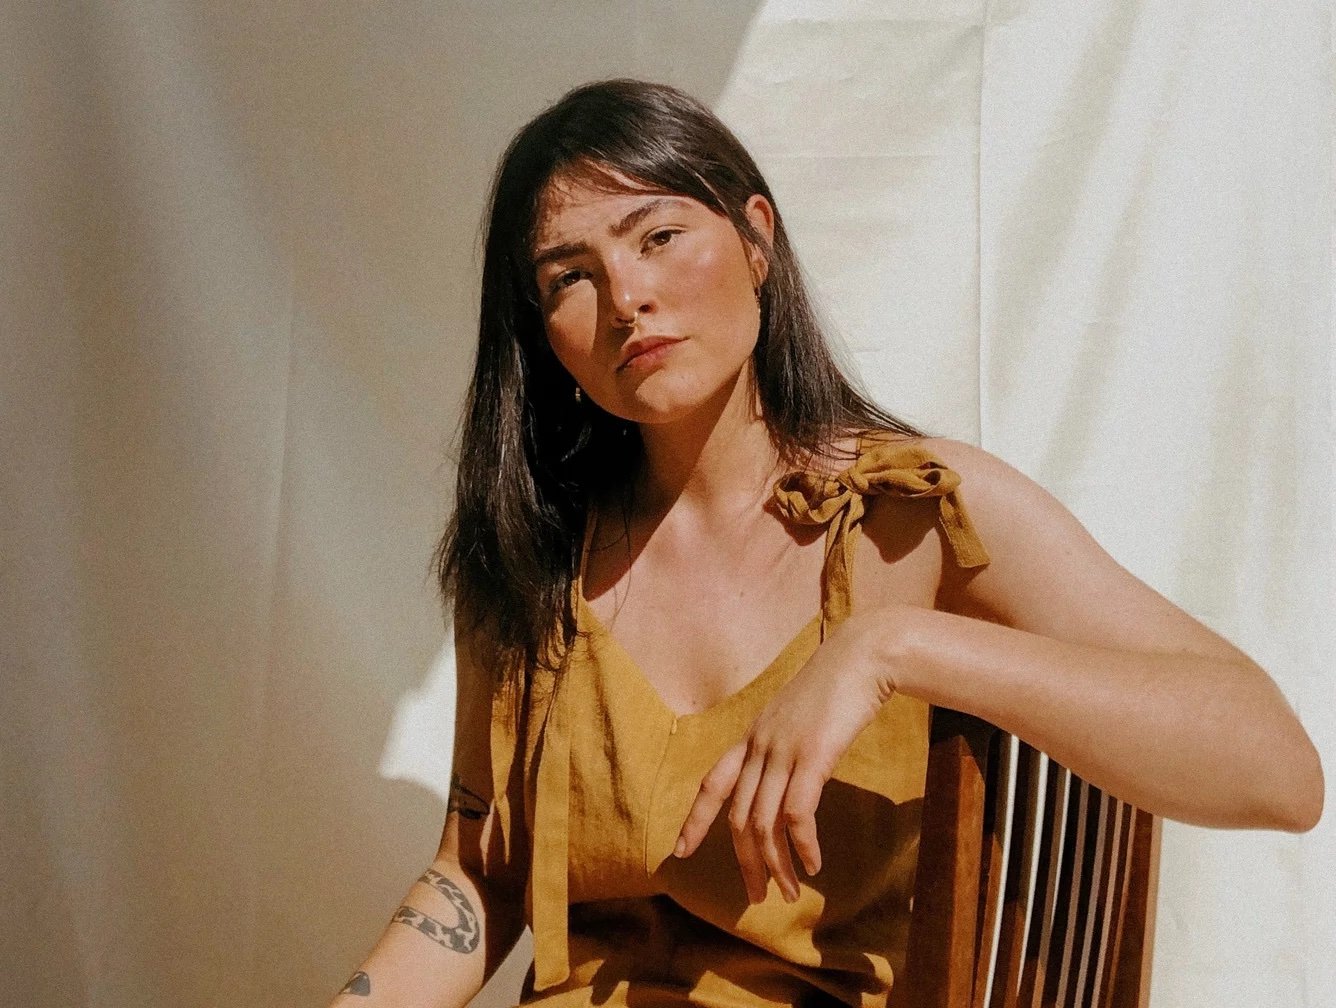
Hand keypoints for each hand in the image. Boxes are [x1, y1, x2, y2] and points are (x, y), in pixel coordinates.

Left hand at [673, 609, 900, 902]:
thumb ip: (786, 744)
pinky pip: (796, 812)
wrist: (864, 655)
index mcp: (753, 736)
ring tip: (788, 892)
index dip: (694, 820)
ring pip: (763, 822)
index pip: (712, 783)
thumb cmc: (838, 685)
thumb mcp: (800, 716)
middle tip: (757, 895)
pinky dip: (802, 845)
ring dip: (775, 864)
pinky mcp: (813, 755)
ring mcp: (783, 750)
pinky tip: (813, 864)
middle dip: (744, 862)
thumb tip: (789, 776)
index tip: (679, 851)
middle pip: (738, 816)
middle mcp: (760, 745)